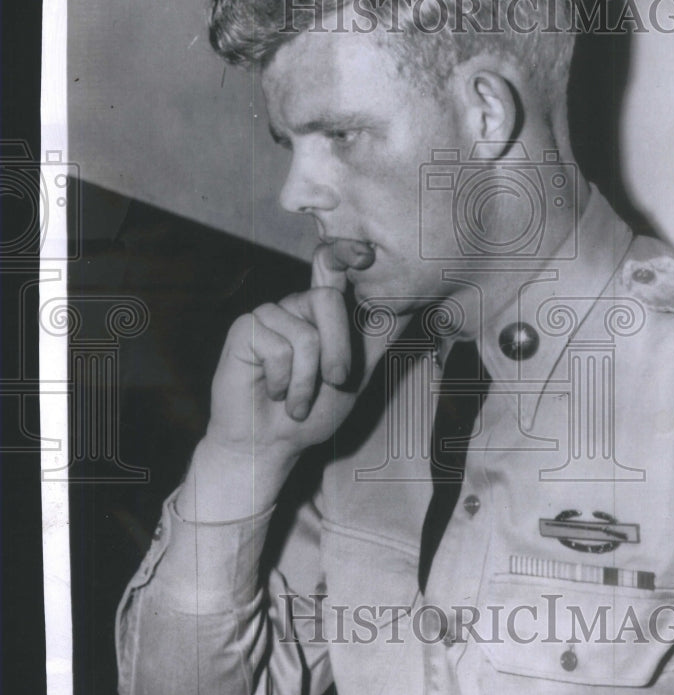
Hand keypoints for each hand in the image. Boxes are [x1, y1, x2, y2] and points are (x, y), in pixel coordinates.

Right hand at [181, 239, 396, 518]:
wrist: (272, 444)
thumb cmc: (312, 412)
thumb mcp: (357, 374)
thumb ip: (375, 338)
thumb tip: (408, 306)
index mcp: (322, 312)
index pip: (331, 266)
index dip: (346, 250)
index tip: (366, 252)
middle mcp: (295, 306)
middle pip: (328, 300)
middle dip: (338, 351)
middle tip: (333, 383)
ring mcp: (269, 315)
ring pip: (307, 331)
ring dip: (308, 379)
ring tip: (296, 400)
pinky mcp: (245, 329)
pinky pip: (280, 347)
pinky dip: (285, 381)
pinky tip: (273, 391)